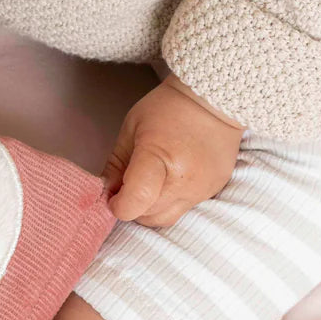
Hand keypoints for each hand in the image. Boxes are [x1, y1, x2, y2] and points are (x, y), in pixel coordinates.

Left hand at [103, 74, 243, 226]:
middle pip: (149, 214)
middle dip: (132, 207)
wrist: (214, 101)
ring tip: (147, 186)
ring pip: (166, 218)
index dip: (119, 206)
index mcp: (159, 157)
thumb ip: (117, 164)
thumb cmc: (167, 109)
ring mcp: (202, 188)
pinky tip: (167, 182)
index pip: (137, 200)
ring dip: (150, 209)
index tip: (113, 197)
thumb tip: (107, 191)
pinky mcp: (213, 191)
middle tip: (127, 188)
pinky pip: (183, 209)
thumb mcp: (131, 129)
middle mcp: (184, 179)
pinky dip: (169, 202)